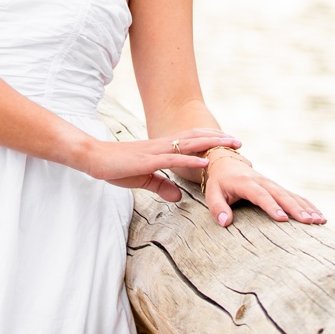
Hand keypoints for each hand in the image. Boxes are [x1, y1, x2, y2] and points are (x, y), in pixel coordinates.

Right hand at [79, 136, 229, 200]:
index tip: (228, 144)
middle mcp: (163, 145)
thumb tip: (178, 197)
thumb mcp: (143, 179)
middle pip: (197, 137)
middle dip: (219, 138)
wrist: (95, 159)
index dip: (210, 140)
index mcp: (163, 149)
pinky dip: (192, 159)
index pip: (192, 140)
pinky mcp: (149, 160)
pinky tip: (206, 160)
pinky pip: (175, 158)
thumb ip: (161, 186)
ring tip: (231, 145)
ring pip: (190, 144)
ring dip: (212, 143)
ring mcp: (157, 151)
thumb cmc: (116, 167)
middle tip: (239, 142)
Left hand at [182, 145, 325, 226]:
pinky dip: (308, 205)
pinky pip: (295, 196)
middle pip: (282, 195)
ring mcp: (272, 184)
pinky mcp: (277, 188)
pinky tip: (319, 216)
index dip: (272, 206)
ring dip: (307, 208)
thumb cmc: (219, 181)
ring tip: (320, 220)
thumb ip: (217, 207)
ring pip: (292, 196)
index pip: (261, 196)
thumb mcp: (212, 193)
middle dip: (297, 209)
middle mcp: (263, 181)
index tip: (283, 218)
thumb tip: (225, 223)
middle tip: (309, 221)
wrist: (227, 163)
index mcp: (246, 183)